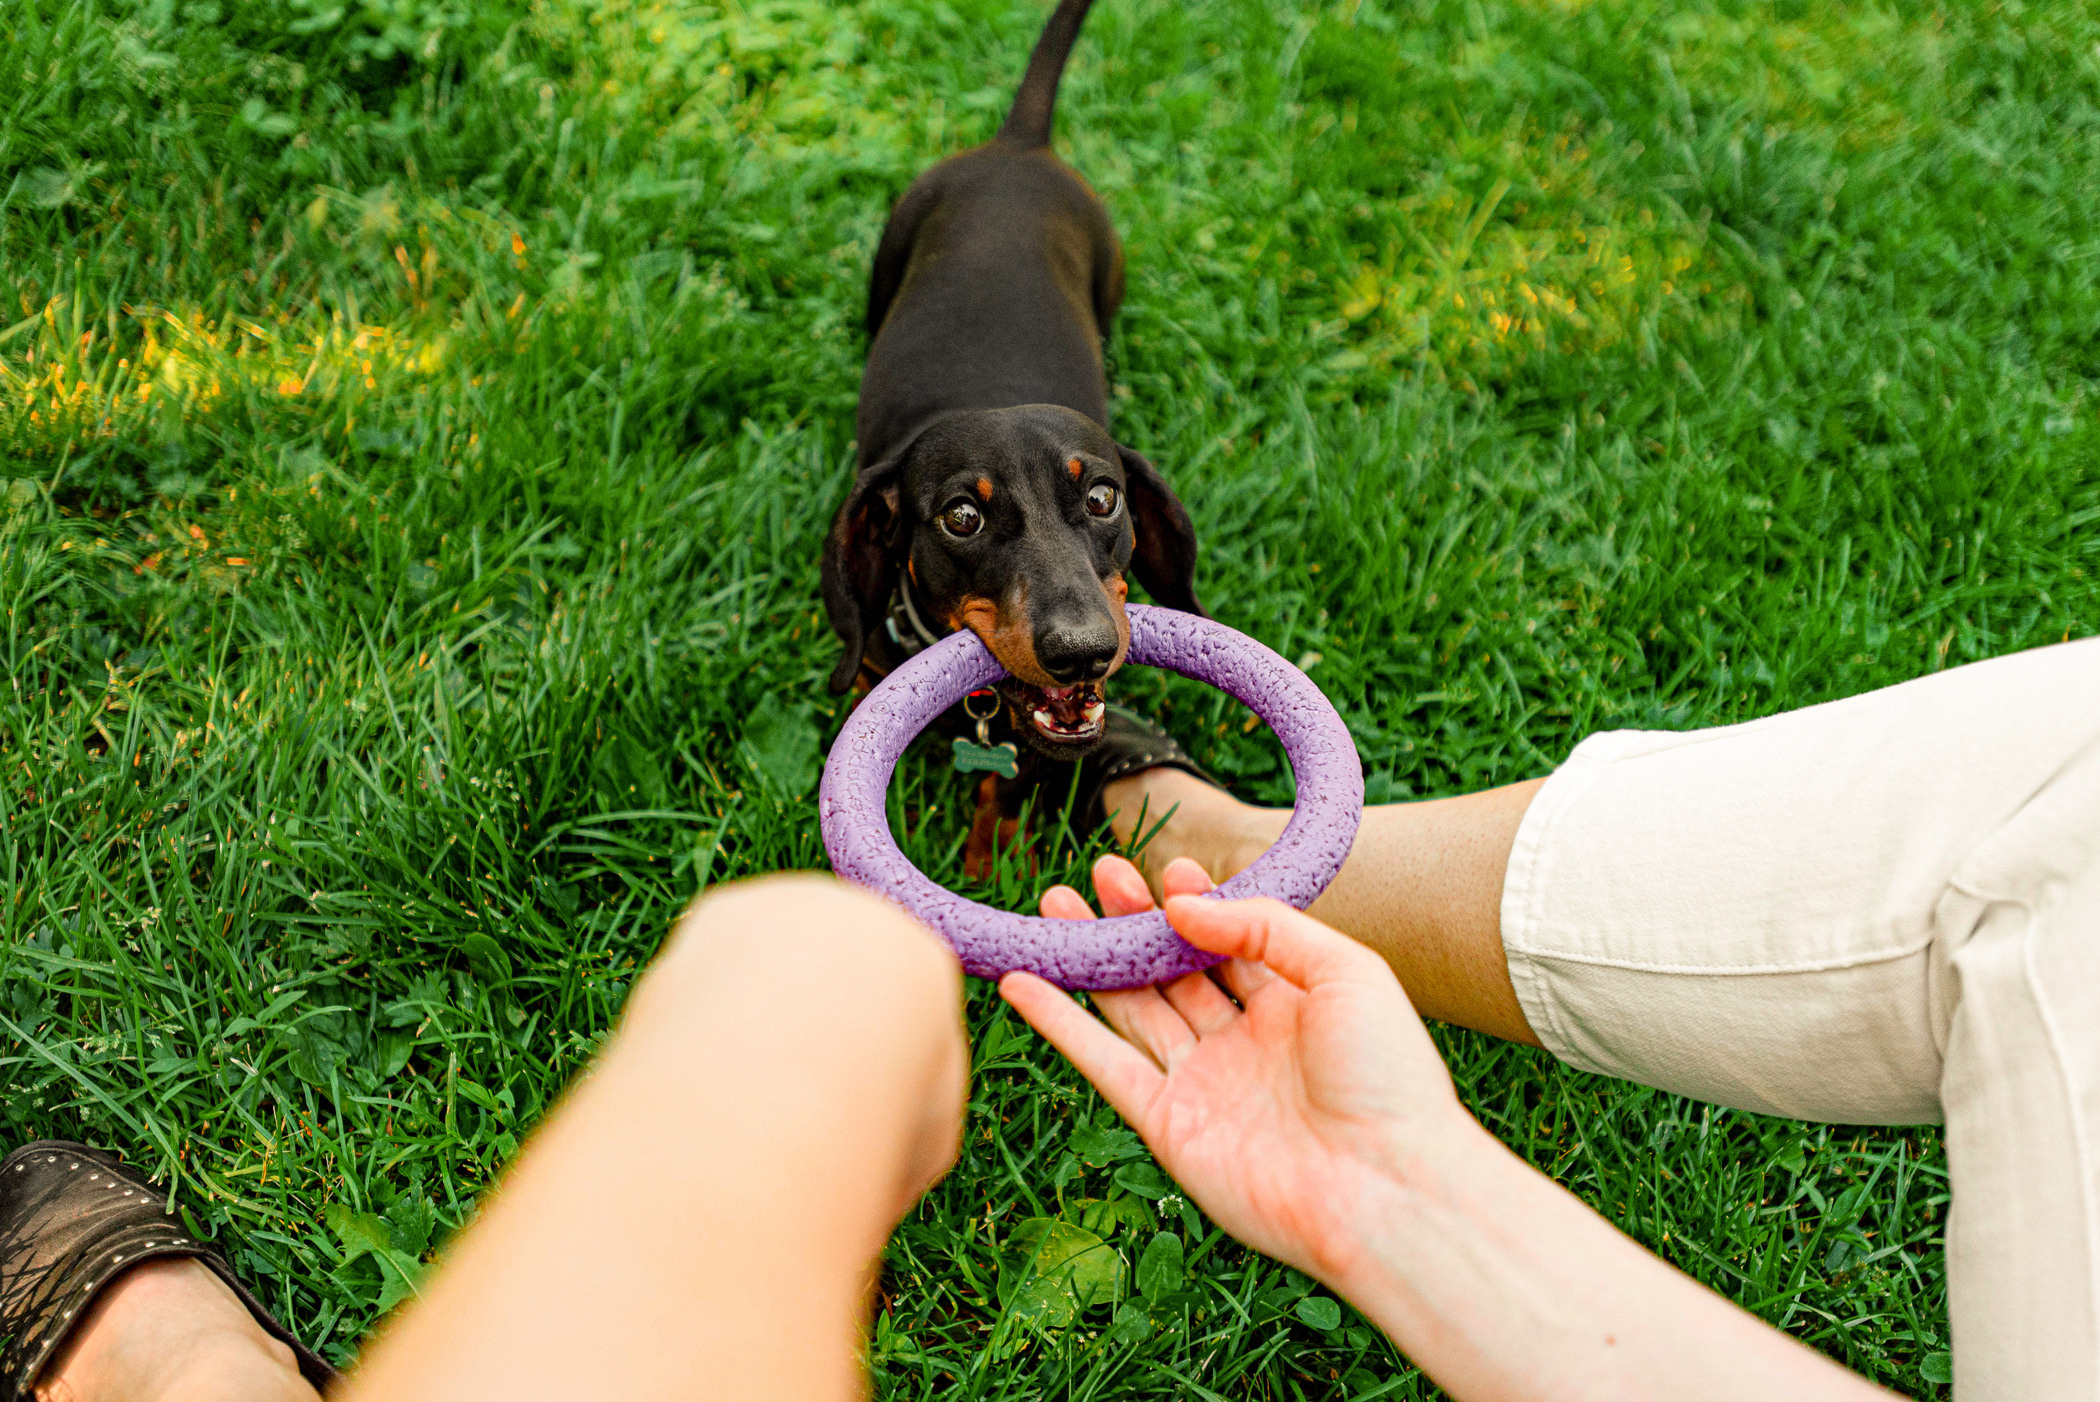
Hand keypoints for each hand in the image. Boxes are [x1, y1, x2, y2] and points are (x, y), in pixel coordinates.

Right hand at [1002, 855, 1482, 1289]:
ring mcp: (1203, 1085)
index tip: (1168, 869)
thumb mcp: (1345, 970)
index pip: (1229, 943)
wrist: (1388, 1189)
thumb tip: (1180, 904)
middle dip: (1134, 921)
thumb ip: (1264, 926)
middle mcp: (1243, 1043)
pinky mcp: (1167, 1126)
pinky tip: (1024, 982)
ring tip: (1055, 903)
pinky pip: (1103, 1064)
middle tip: (1098, 872)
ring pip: (1132, 1008)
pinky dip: (1060, 1025)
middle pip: (1172, 970)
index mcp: (1293, 1005)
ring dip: (1091, 958)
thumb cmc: (1388, 1078)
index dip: (1197, 905)